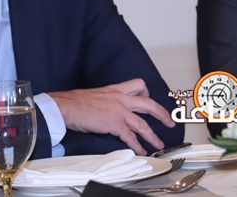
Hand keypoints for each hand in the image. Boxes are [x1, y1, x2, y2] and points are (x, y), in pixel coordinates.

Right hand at [48, 78, 174, 154]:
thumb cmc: (76, 101)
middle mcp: (121, 98)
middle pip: (148, 104)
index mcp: (116, 89)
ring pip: (143, 124)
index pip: (138, 85)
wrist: (67, 106)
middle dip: (161, 114)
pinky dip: (137, 145)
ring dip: (152, 135)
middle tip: (169, 121)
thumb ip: (107, 100)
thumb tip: (108, 108)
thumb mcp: (96, 94)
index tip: (150, 98)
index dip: (147, 93)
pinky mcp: (114, 124)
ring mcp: (119, 111)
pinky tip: (141, 150)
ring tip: (159, 143)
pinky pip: (130, 136)